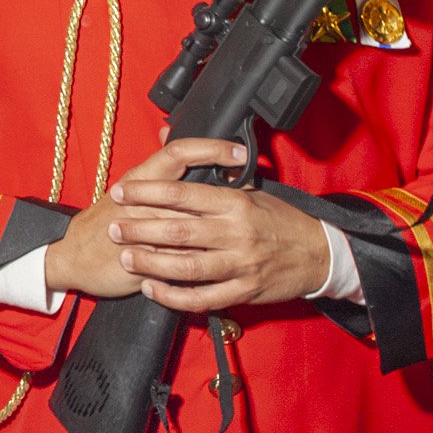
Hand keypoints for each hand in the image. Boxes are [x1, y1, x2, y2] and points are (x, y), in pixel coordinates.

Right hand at [44, 137, 244, 298]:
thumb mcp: (125, 187)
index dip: (209, 149)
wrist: (70, 254)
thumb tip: (169, 136)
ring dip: (218, 229)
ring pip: (188, 228)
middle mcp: (142, 202)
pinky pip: (179, 262)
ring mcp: (141, 232)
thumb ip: (155, 168)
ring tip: (247, 227)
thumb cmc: (103, 220)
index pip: (177, 154)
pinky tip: (224, 261)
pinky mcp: (142, 261)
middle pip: (189, 190)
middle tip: (255, 187)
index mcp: (139, 180)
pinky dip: (201, 262)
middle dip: (223, 192)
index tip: (238, 152)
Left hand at [106, 141, 331, 311]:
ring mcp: (241, 264)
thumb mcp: (250, 189)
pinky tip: (152, 289)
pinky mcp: (244, 292)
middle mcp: (237, 233)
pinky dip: (174, 296)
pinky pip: (203, 297)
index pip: (183, 193)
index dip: (146, 192)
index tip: (120, 192)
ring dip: (151, 263)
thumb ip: (207, 171)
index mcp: (235, 203)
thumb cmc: (277, 219)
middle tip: (113, 228)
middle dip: (140, 229)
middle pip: (179, 231)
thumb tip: (168, 135)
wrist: (319, 253)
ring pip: (187, 266)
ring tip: (125, 258)